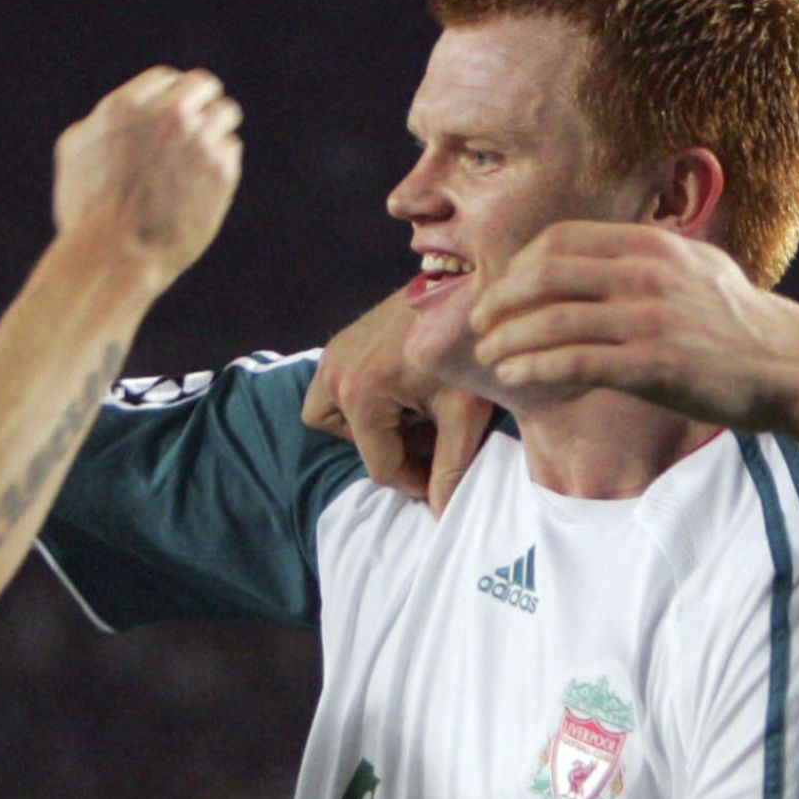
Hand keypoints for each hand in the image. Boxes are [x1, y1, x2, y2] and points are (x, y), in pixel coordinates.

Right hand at [53, 66, 243, 287]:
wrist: (116, 257)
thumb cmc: (87, 211)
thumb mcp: (75, 155)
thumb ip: (101, 122)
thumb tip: (117, 111)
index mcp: (128, 105)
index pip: (167, 79)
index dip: (170, 94)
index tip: (174, 109)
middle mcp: (169, 115)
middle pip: (203, 85)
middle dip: (201, 100)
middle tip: (203, 115)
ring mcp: (199, 141)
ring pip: (225, 113)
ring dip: (216, 127)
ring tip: (206, 148)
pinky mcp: (222, 170)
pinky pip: (230, 150)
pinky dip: (219, 162)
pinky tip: (203, 181)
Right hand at [299, 298, 494, 514]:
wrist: (462, 284)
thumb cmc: (467, 345)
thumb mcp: (466, 411)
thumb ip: (452, 468)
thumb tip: (442, 514)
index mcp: (362, 394)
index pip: (381, 467)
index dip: (415, 482)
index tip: (441, 478)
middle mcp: (335, 376)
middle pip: (356, 446)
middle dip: (393, 449)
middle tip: (432, 435)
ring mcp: (331, 357)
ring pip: (333, 421)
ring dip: (368, 427)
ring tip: (412, 414)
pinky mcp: (335, 345)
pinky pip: (333, 391)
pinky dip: (359, 402)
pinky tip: (400, 393)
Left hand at [469, 221, 798, 431]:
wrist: (788, 366)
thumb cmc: (736, 324)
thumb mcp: (694, 267)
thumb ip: (644, 258)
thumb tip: (591, 260)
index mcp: (651, 245)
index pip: (561, 241)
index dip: (518, 266)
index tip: (500, 290)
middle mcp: (647, 274)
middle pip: (545, 275)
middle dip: (500, 300)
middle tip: (480, 323)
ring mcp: (650, 318)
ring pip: (552, 321)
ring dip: (509, 339)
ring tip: (489, 356)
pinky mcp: (654, 364)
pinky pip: (574, 362)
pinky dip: (535, 367)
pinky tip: (516, 376)